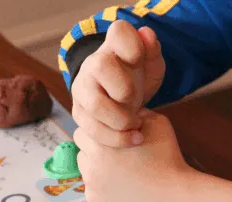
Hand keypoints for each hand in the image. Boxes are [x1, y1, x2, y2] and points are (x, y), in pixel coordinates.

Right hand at [71, 20, 164, 147]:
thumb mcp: (151, 65)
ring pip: (94, 105)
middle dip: (125, 89)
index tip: (140, 61)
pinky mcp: (79, 114)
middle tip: (138, 102)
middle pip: (101, 66)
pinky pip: (92, 129)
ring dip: (120, 120)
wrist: (120, 101)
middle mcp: (91, 64)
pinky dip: (115, 138)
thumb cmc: (138, 78)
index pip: (118, 32)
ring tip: (137, 125)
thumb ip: (152, 50)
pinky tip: (133, 139)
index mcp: (113, 45)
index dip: (132, 45)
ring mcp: (82, 89)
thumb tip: (146, 35)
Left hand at [75, 109, 192, 201]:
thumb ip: (133, 113)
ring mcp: (92, 195)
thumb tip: (121, 110)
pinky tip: (128, 198)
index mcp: (98, 146)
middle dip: (95, 157)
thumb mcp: (157, 124)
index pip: (81, 135)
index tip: (111, 142)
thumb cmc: (169, 160)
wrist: (178, 200)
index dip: (96, 137)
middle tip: (119, 161)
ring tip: (127, 181)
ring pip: (89, 182)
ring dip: (101, 179)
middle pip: (82, 158)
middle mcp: (90, 171)